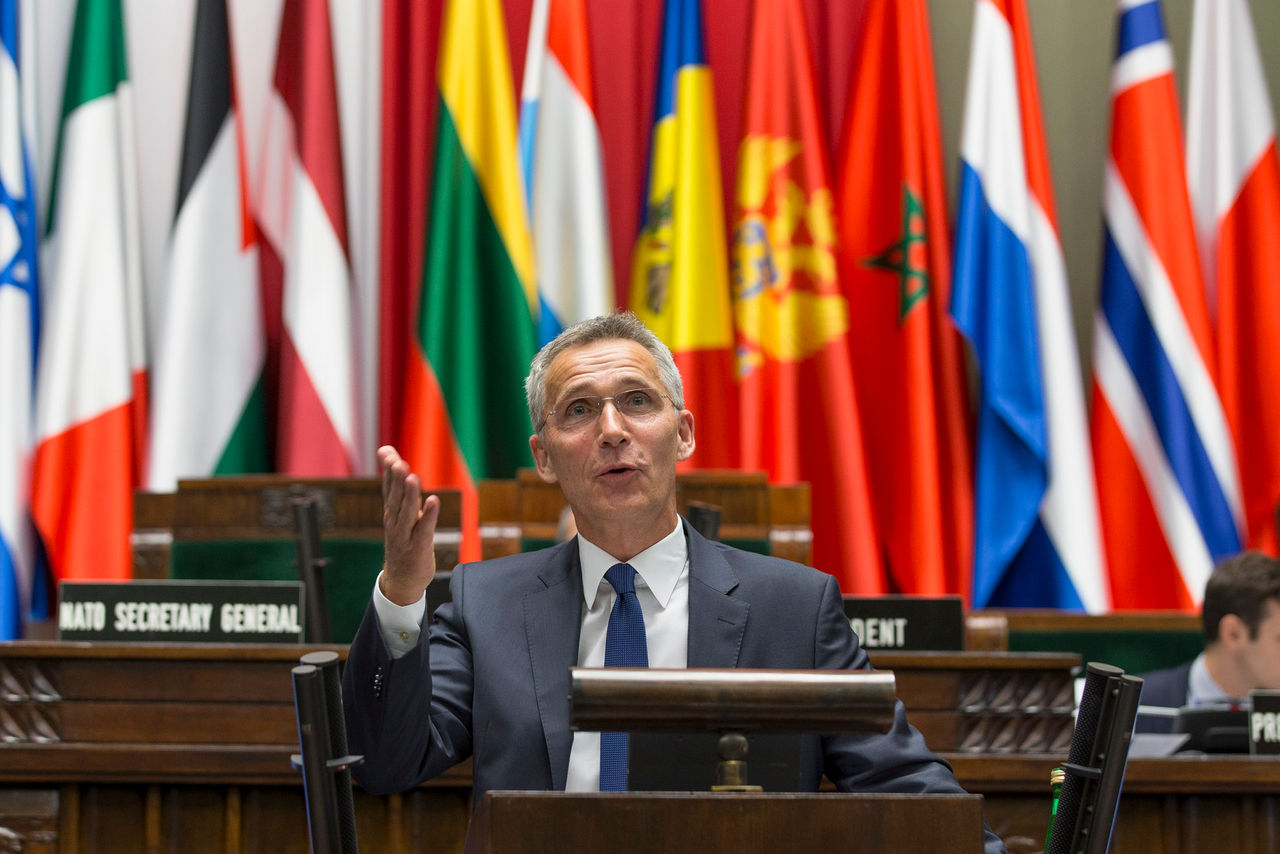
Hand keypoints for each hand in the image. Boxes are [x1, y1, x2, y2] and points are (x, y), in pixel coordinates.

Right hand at [377, 445, 438, 605]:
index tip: (386, 451)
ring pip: (407, 512)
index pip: (388, 488)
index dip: (388, 470)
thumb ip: (401, 491)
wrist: (401, 581)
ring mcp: (405, 536)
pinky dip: (428, 515)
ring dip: (410, 495)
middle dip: (396, 479)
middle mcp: (395, 522)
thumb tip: (396, 464)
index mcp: (391, 512)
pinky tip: (433, 500)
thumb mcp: (401, 515)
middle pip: (395, 497)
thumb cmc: (404, 542)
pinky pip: (424, 529)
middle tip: (397, 461)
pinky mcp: (418, 547)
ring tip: (412, 477)